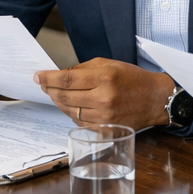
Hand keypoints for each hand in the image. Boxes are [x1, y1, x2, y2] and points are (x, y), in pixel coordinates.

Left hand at [34, 59, 173, 128]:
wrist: (155, 99)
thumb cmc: (132, 79)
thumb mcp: (109, 64)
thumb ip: (83, 69)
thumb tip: (59, 75)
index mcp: (104, 78)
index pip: (67, 80)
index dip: (48, 78)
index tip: (37, 77)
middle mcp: (103, 98)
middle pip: (64, 97)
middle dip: (50, 90)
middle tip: (44, 85)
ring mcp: (104, 116)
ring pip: (70, 111)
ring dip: (59, 102)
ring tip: (56, 94)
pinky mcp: (105, 129)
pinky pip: (79, 122)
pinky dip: (71, 113)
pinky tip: (71, 105)